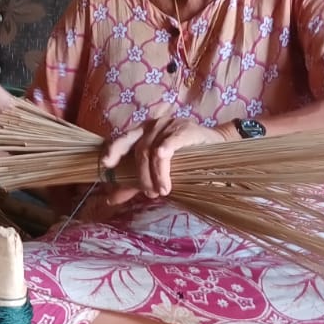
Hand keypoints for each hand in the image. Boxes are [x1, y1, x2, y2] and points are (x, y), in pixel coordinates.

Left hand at [100, 117, 231, 202]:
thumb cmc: (185, 159)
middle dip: (142, 176)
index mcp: (142, 133)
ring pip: (153, 149)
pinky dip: (164, 154)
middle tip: (150, 195)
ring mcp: (169, 125)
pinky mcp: (185, 129)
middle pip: (138, 150)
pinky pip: (170, 142)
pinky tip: (163, 161)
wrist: (217, 147)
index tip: (106, 164)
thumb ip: (134, 183)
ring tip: (163, 191)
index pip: (123, 140)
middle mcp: (152, 126)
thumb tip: (110, 198)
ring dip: (155, 174)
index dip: (113, 150)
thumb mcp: (156, 171)